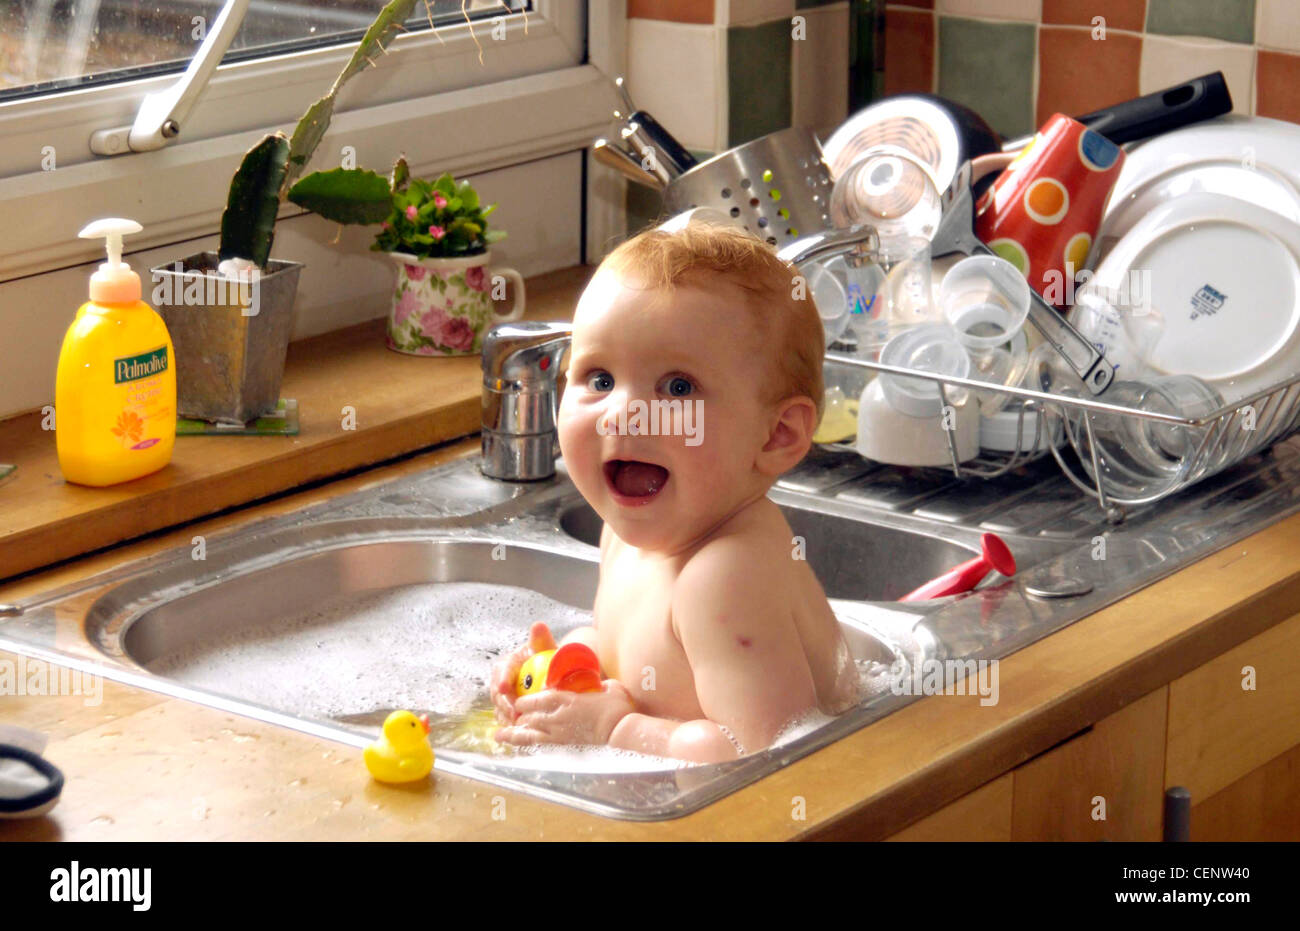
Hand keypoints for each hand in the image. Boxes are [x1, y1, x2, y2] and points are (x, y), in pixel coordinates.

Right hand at [490, 621, 555, 724]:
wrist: (554, 676)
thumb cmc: (548, 661)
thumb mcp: (546, 649)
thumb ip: (541, 639)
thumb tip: (538, 626)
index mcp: (510, 662)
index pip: (502, 669)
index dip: (502, 678)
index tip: (503, 687)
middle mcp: (503, 679)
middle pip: (497, 692)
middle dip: (504, 703)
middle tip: (514, 712)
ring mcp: (504, 696)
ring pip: (499, 706)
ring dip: (506, 716)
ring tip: (517, 724)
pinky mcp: (509, 708)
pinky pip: (505, 717)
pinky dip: (510, 724)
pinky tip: (518, 730)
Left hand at [493, 679, 634, 746]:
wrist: (621, 732)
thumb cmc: (618, 709)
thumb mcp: (611, 688)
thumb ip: (601, 685)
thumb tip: (602, 685)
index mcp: (566, 700)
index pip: (538, 698)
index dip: (526, 700)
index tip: (519, 701)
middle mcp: (558, 717)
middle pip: (529, 717)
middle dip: (518, 716)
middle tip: (509, 716)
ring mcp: (560, 735)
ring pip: (529, 734)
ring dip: (513, 734)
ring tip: (499, 735)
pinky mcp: (565, 748)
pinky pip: (540, 747)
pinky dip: (526, 746)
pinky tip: (518, 748)